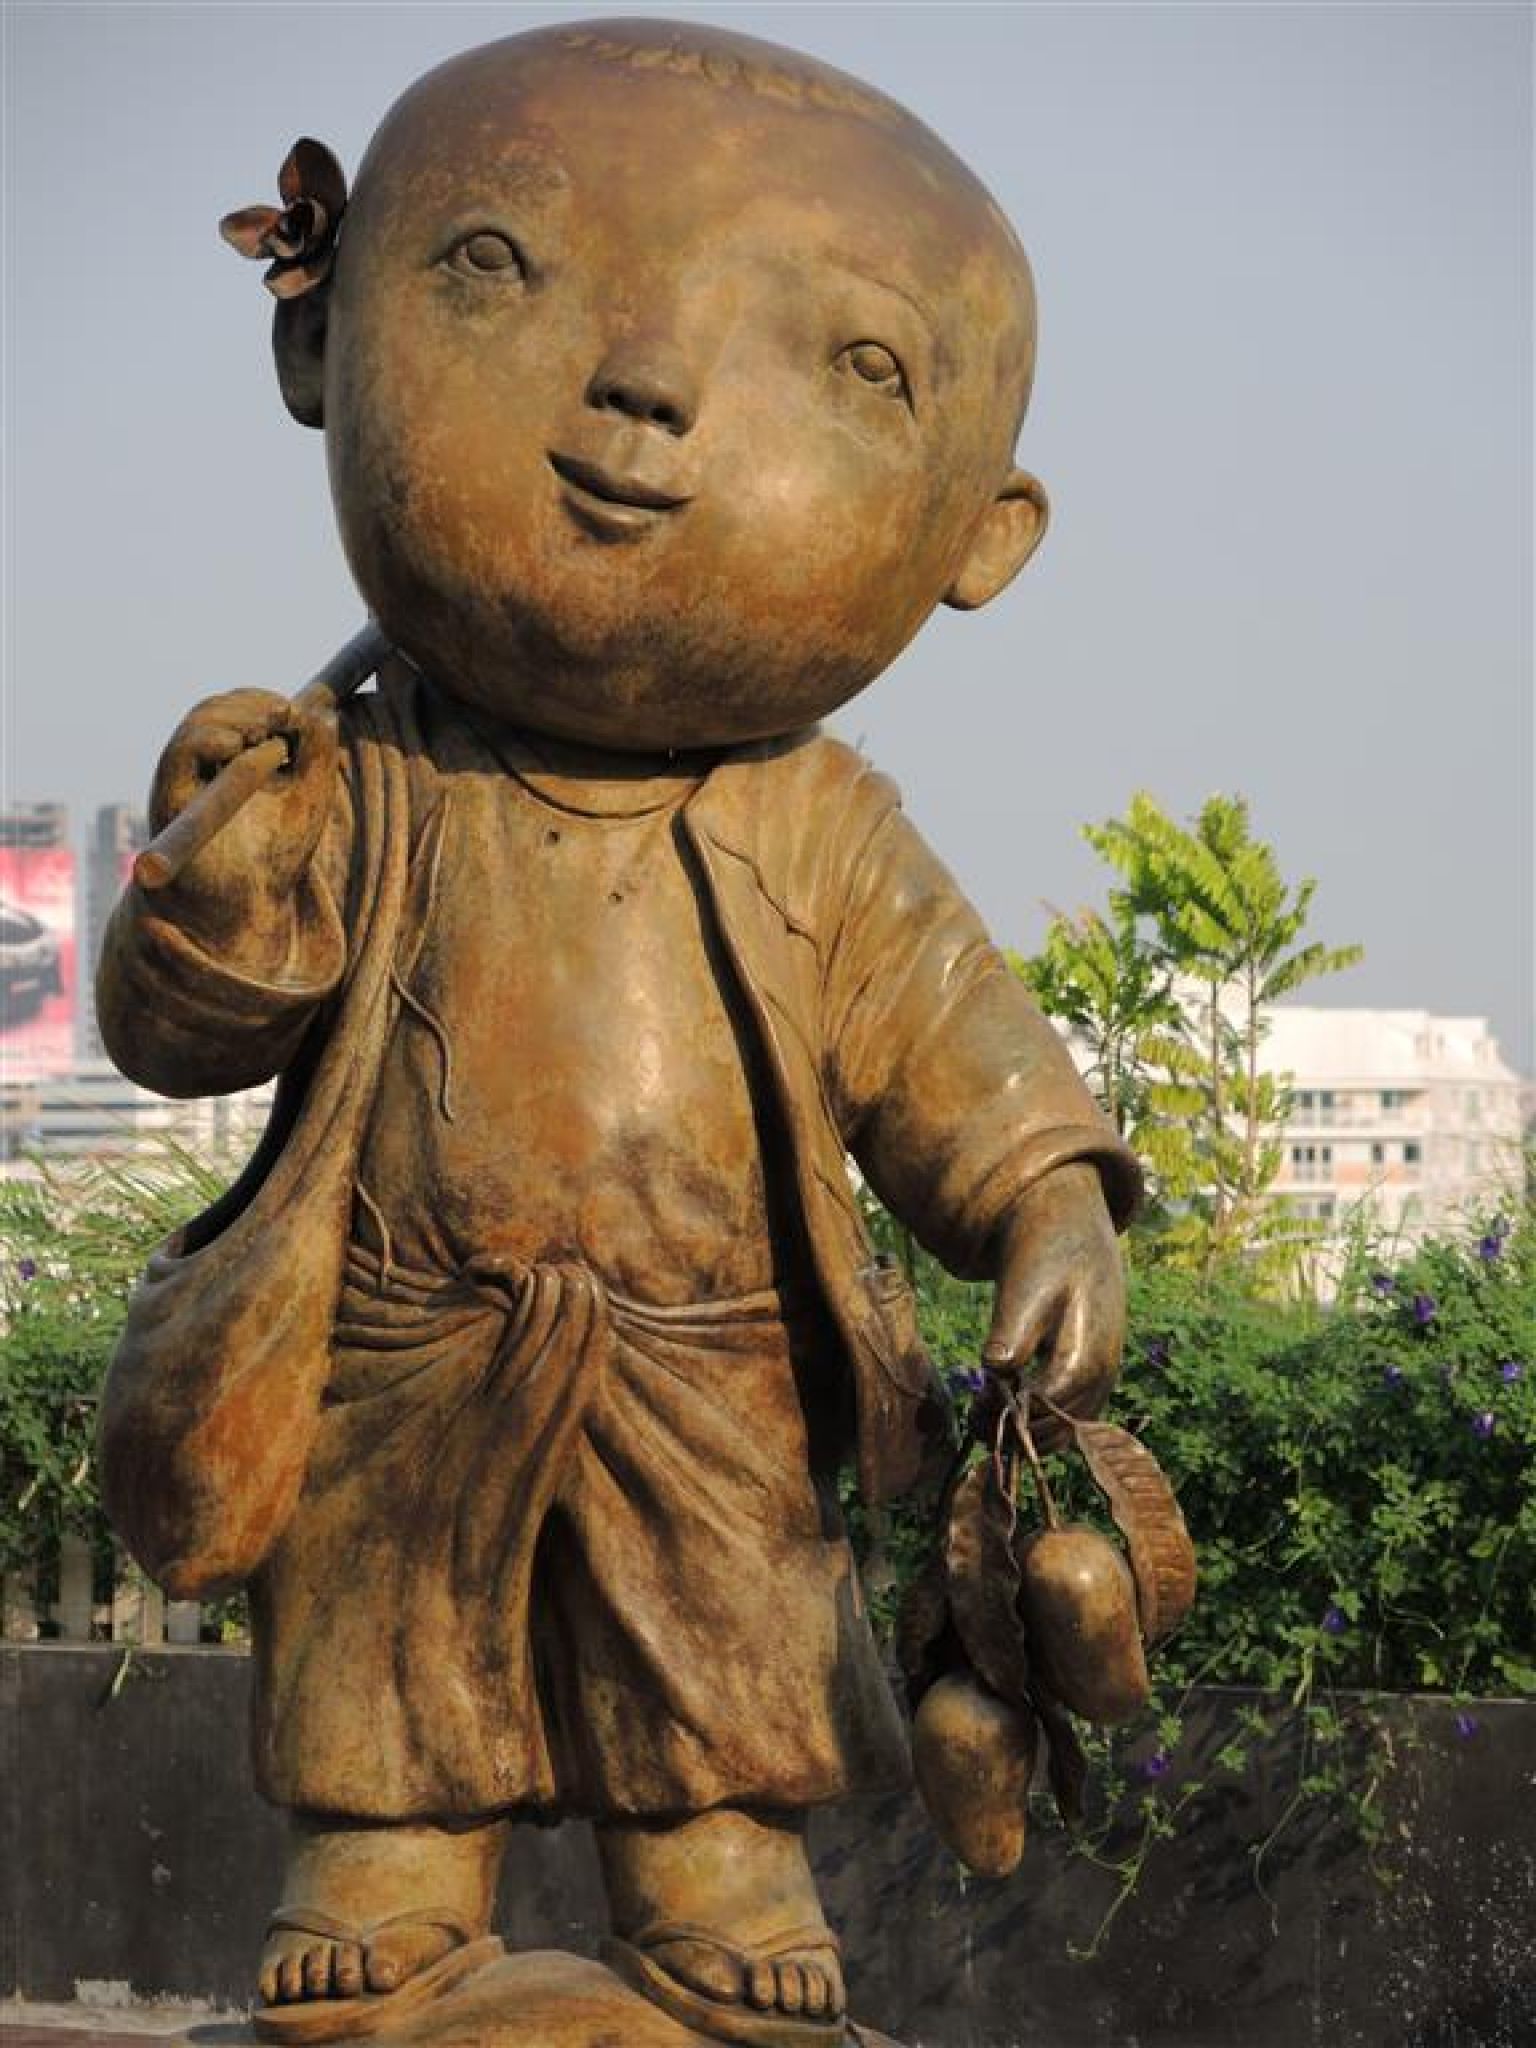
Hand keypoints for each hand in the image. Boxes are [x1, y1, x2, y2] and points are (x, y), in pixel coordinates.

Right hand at [149, 689, 337, 948]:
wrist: (249, 909)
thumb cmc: (276, 857)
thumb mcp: (308, 797)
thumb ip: (317, 753)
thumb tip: (320, 708)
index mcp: (230, 760)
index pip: (237, 710)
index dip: (261, 701)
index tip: (295, 711)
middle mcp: (202, 766)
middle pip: (214, 710)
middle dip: (250, 704)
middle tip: (283, 715)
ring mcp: (185, 781)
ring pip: (196, 725)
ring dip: (234, 717)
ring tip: (265, 734)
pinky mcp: (172, 800)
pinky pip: (179, 755)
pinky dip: (206, 739)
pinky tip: (235, 747)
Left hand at [984, 1162, 1125, 1447]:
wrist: (1072, 1232)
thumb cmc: (1044, 1258)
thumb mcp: (1024, 1289)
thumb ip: (1011, 1333)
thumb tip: (994, 1370)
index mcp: (1087, 1356)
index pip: (1047, 1409)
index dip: (1010, 1415)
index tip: (976, 1404)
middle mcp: (1103, 1376)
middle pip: (1059, 1430)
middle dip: (1015, 1431)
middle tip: (974, 1417)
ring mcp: (1103, 1379)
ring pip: (1067, 1430)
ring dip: (1028, 1432)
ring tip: (985, 1413)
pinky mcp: (1094, 1376)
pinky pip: (1070, 1415)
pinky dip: (1040, 1420)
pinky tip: (1007, 1402)